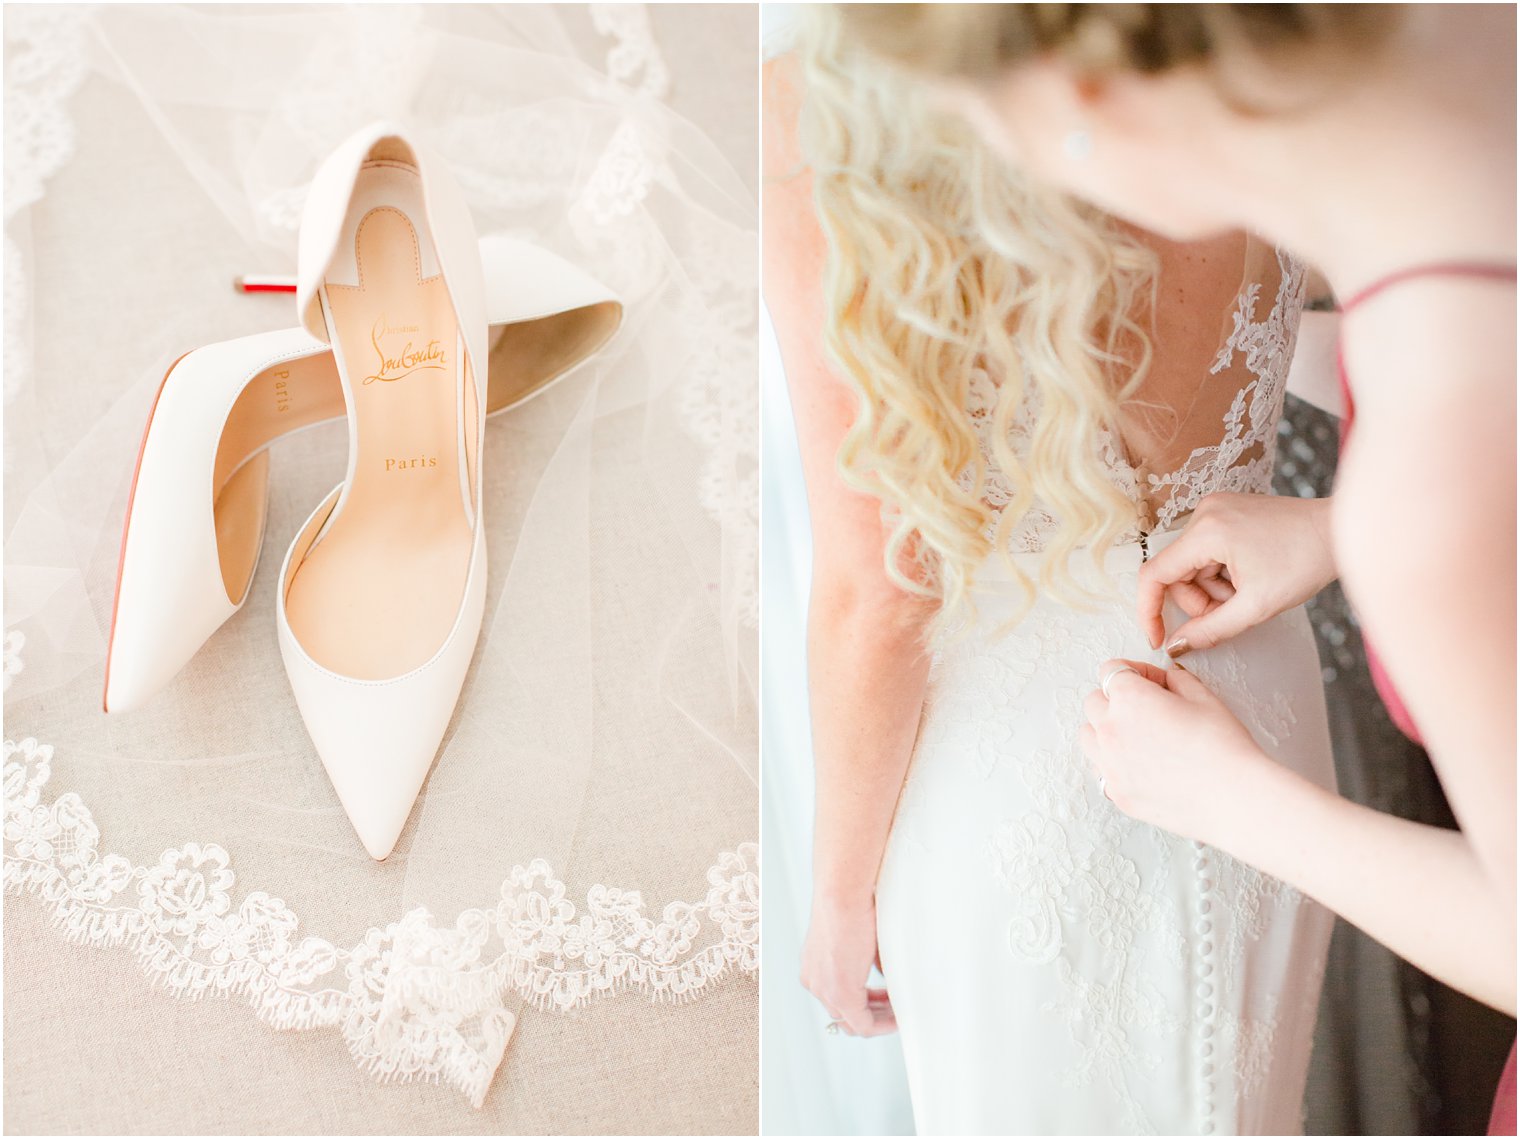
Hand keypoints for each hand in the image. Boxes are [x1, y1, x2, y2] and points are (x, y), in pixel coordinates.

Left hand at [800, 892, 896, 1036]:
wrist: (843, 894)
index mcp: (814, 967)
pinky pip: (863, 1024)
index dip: (864, 1003)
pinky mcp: (841, 994)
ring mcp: (824, 990)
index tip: (885, 1002)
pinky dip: (882, 1024)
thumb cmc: (850, 904)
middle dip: (873, 1013)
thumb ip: (867, 964)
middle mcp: (814, 982)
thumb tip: (885, 976)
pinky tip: (898, 1017)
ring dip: (879, 1019)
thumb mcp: (858, 940)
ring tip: (899, 1013)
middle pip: (844, 1013)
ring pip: (853, 1021)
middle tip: (895, 1009)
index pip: (837, 999)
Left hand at [1079, 659, 1271, 844]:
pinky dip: (1114, 763)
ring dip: (1106, 730)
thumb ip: (1177, 680)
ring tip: (1140, 737)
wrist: (1233, 798)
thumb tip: (1167, 679)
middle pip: (1094, 702)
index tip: (1154, 682)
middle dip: (1117, 699)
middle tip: (1149, 709)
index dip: (1137, 672)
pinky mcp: (1117, 793)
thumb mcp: (1204, 697)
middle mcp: (1110, 730)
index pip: (1112, 670)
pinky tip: (1142, 765)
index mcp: (1129, 699)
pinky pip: (1101, 770)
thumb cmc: (1223, 748)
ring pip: (1089, 736)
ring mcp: (1109, 765)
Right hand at [1138, 493, 1335, 656]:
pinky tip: (1251, 574)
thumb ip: (1210, 629)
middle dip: (1199, 600)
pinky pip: (1207, 551)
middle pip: (1176, 572)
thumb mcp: (1257, 606)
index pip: (1154, 575)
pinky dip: (1222, 571)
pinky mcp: (1226, 511)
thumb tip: (1176, 646)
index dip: (1149, 610)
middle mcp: (1204, 513)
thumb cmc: (1306, 562)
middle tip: (1233, 611)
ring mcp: (1215, 509)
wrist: (1340, 531)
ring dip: (1213, 587)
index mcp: (1206, 532)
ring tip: (1249, 591)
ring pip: (1193, 564)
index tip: (1158, 637)